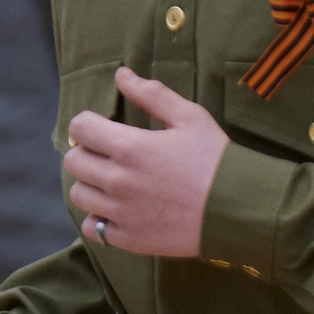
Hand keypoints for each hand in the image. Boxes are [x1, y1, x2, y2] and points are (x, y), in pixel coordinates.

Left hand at [63, 68, 228, 257]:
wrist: (239, 208)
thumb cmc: (216, 159)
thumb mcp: (191, 118)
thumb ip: (153, 95)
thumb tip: (121, 75)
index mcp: (130, 147)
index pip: (80, 128)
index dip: (89, 124)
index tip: (104, 129)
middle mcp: (118, 180)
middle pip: (74, 162)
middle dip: (88, 153)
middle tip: (109, 156)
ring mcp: (121, 212)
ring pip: (79, 195)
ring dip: (91, 185)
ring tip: (114, 184)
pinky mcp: (128, 238)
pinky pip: (93, 228)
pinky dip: (100, 218)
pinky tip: (118, 211)